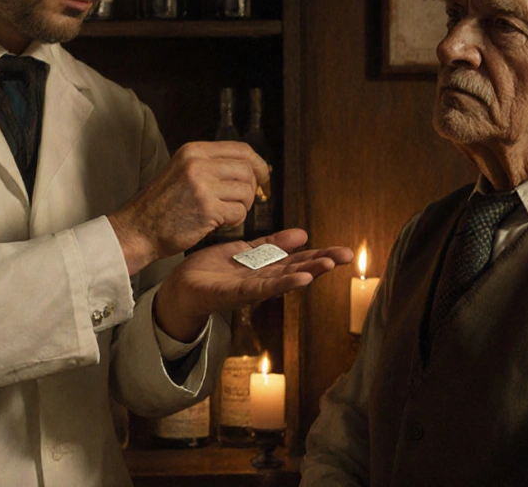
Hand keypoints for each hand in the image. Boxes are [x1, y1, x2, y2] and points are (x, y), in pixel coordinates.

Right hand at [109, 141, 267, 274]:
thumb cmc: (161, 206)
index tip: (263, 179)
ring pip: (246, 191)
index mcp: (193, 150)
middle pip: (247, 170)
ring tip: (224, 215)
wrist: (137, 229)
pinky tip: (219, 225)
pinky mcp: (207, 208)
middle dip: (252, 189)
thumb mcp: (182, 171)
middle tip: (242, 203)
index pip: (241, 149)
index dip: (258, 165)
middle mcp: (198, 163)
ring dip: (242, 207)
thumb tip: (250, 167)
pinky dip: (235, 221)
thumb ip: (210, 165)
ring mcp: (202, 185)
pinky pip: (239, 212)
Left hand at [153, 229, 354, 341]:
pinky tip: (300, 279)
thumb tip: (302, 234)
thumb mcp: (246, 252)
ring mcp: (250, 288)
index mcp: (265, 269)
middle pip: (296, 270)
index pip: (298, 260)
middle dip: (321, 263)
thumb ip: (272, 245)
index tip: (344, 251)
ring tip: (327, 265)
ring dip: (307, 272)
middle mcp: (262, 280)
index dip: (320, 255)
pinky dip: (281, 283)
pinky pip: (261, 288)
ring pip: (283, 279)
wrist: (180, 287)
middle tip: (346, 256)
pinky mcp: (234, 293)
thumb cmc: (212, 271)